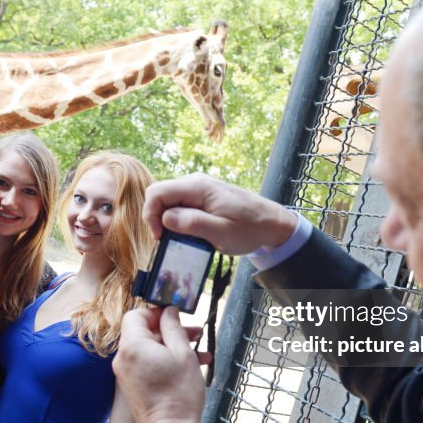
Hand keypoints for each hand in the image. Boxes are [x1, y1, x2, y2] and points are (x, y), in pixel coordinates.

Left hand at [113, 307, 209, 422]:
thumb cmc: (179, 394)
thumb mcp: (182, 354)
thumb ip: (174, 327)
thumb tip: (169, 311)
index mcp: (132, 346)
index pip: (137, 315)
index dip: (157, 312)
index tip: (176, 316)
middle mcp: (123, 358)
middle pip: (144, 332)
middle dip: (170, 330)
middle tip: (195, 333)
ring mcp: (125, 373)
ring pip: (148, 349)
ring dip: (172, 347)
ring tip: (200, 353)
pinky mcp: (131, 385)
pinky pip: (146, 364)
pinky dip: (164, 361)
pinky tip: (190, 366)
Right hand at [143, 174, 297, 253]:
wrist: (271, 223)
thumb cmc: (250, 228)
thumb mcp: (221, 232)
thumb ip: (192, 224)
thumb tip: (165, 219)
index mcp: (198, 187)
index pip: (157, 192)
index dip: (150, 215)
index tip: (160, 237)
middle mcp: (195, 183)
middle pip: (159, 194)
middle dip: (156, 217)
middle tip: (166, 239)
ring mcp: (198, 189)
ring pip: (168, 201)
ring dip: (167, 220)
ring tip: (181, 239)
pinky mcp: (202, 198)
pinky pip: (180, 205)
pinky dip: (178, 220)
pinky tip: (190, 234)